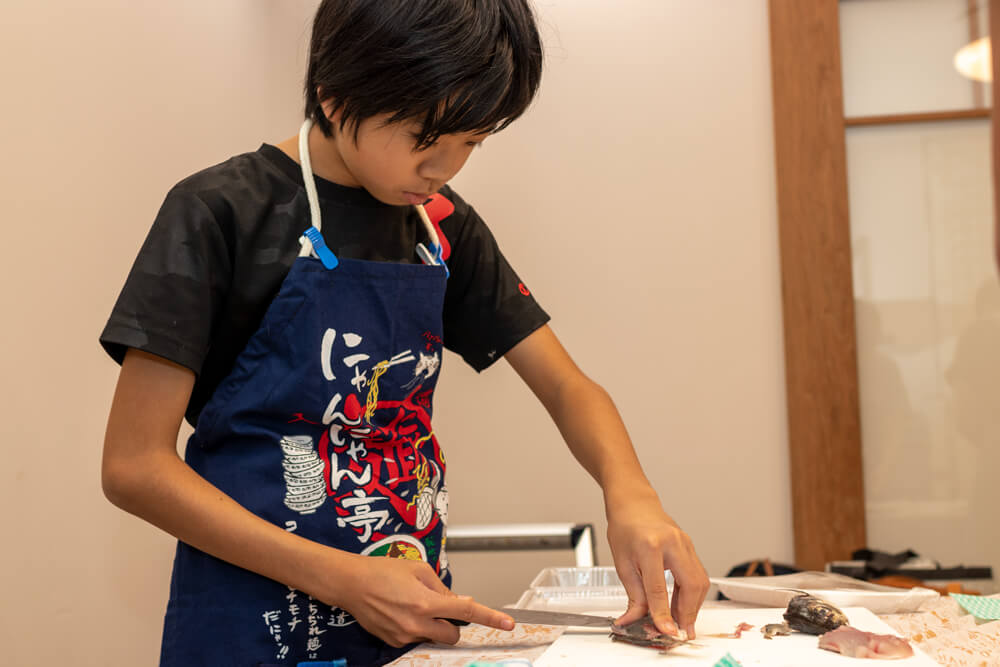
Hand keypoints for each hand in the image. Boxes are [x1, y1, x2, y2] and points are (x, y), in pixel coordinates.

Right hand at [325, 553, 514, 646]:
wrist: (351, 584)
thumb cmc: (382, 571)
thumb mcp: (418, 570)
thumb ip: (442, 589)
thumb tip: (460, 602)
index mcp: (426, 602)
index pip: (466, 613)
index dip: (489, 618)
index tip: (507, 623)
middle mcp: (417, 623)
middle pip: (453, 635)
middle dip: (453, 624)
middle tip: (441, 608)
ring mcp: (404, 636)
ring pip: (434, 638)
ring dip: (434, 626)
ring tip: (414, 605)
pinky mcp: (393, 642)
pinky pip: (416, 639)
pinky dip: (417, 628)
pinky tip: (402, 612)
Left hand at [606, 491, 708, 638]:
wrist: (634, 504)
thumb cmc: (625, 528)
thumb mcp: (622, 564)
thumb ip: (633, 595)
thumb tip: (633, 621)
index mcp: (649, 545)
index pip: (659, 588)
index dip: (663, 613)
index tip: (666, 631)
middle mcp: (672, 543)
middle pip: (690, 584)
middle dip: (688, 612)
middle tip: (681, 630)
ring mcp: (685, 543)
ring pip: (700, 581)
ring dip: (693, 605)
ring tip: (681, 621)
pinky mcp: (690, 546)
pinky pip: (698, 574)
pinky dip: (693, 593)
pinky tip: (683, 605)